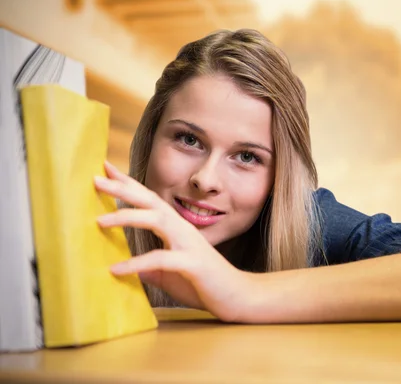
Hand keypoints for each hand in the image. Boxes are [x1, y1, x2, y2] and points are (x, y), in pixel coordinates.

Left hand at [94, 161, 251, 320]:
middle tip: (96, 179)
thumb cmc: (205, 284)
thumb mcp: (170, 274)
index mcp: (176, 228)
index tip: (105, 170)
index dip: (128, 184)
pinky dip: (137, 263)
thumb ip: (152, 269)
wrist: (238, 296)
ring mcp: (188, 244)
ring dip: (128, 217)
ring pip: (157, 220)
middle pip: (150, 201)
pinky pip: (161, 259)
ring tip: (100, 221)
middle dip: (123, 189)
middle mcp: (182, 229)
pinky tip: (116, 270)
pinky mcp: (192, 263)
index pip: (149, 200)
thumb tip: (129, 269)